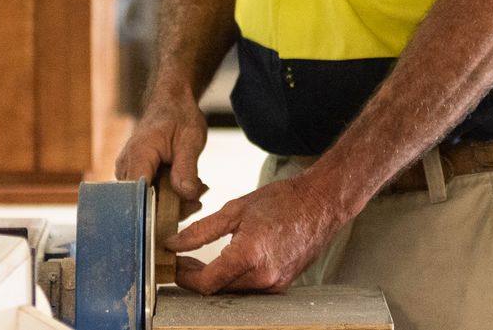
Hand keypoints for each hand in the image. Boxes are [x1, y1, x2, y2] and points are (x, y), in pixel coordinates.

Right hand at [114, 85, 209, 217]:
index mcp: (139, 155)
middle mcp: (127, 166)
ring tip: (198, 187)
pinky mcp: (136, 174)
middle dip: (175, 206)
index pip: (140, 195)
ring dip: (175, 201)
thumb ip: (186, 168)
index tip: (186, 208)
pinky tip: (188, 185)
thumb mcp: (190, 140)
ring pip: (148, 201)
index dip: (160, 210)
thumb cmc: (179, 116)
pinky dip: (170, 194)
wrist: (171, 102)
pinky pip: (150, 193)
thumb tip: (187, 194)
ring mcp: (129, 171)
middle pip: (144, 202)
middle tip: (199, 195)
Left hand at [166, 174, 351, 294]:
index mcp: (250, 256)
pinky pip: (250, 289)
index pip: (207, 283)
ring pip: (233, 292)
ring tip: (197, 263)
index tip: (173, 265)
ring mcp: (275, 284)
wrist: (320, 203)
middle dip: (196, 279)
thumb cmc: (282, 201)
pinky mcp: (282, 285)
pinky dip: (233, 280)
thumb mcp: (235, 210)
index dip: (185, 278)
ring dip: (214, 281)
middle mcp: (264, 277)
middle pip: (218, 291)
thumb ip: (201, 230)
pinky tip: (223, 265)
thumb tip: (174, 244)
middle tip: (181, 262)